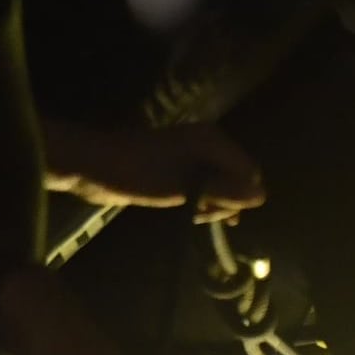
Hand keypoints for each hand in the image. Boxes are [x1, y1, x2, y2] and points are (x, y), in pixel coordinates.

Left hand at [45, 120, 265, 222]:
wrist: (91, 166)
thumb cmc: (137, 173)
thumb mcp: (182, 187)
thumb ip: (223, 191)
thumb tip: (262, 196)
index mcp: (212, 141)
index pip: (249, 172)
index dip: (241, 196)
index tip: (220, 214)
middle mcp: (207, 144)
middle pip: (237, 180)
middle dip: (225, 201)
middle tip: (200, 214)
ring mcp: (193, 156)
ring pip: (220, 187)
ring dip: (211, 204)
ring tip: (190, 214)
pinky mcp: (179, 168)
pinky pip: (203, 188)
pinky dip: (200, 201)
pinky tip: (188, 212)